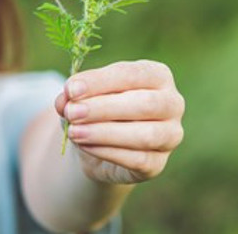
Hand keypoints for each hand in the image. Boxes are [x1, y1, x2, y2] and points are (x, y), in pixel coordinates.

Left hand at [54, 60, 184, 183]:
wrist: (101, 144)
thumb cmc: (97, 108)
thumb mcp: (83, 95)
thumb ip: (74, 94)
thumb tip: (65, 100)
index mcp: (157, 75)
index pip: (132, 74)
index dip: (100, 81)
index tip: (71, 89)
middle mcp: (172, 103)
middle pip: (145, 104)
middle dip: (104, 108)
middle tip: (73, 112)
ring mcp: (170, 135)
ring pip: (145, 135)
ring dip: (105, 133)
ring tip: (74, 132)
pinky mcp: (159, 163)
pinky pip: (138, 159)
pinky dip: (107, 152)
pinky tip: (84, 146)